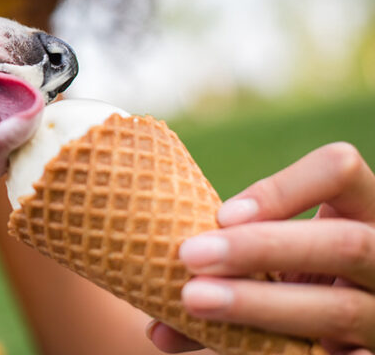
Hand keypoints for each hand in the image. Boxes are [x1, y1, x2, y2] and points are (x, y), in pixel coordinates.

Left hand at [149, 142, 374, 354]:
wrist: (344, 330)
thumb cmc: (296, 276)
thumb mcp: (284, 250)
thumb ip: (236, 248)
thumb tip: (153, 270)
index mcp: (365, 210)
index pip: (340, 170)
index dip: (283, 189)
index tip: (221, 215)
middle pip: (344, 244)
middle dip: (262, 248)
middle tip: (189, 254)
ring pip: (338, 308)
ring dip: (257, 304)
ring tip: (191, 300)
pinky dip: (271, 352)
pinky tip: (225, 351)